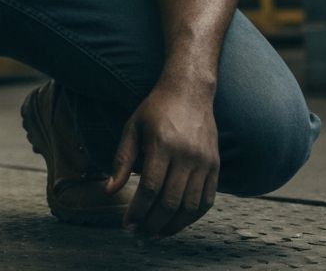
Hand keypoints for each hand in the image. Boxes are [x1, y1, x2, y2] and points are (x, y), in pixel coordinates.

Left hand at [105, 82, 218, 236]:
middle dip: (153, 223)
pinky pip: (206, 200)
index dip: (139, 211)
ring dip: (173, 225)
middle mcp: (187, 155)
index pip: (151, 188)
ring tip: (156, 233)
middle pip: (171, 202)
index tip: (128, 224)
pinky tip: (177, 222)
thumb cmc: (156, 109)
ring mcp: (204, 162)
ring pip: (190, 206)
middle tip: (140, 233)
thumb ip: (122, 159)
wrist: (189, 92)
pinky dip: (192, 217)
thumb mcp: (132, 127)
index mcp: (163, 144)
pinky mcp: (215, 166)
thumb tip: (110, 190)